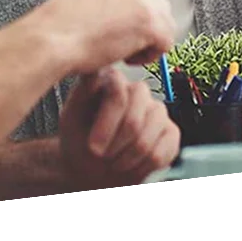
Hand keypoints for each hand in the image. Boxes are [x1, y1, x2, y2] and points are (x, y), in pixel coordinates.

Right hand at [43, 0, 174, 72]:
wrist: (53, 38)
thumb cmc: (61, 24)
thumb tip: (126, 10)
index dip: (138, 9)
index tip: (128, 22)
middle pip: (160, 1)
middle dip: (146, 23)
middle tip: (125, 37)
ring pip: (165, 23)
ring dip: (148, 39)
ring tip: (122, 48)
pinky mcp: (151, 22)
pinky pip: (165, 43)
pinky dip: (149, 55)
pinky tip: (126, 56)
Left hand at [59, 68, 178, 187]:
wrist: (90, 168)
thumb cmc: (78, 140)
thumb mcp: (70, 118)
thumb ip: (82, 93)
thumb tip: (94, 72)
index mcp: (113, 80)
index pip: (118, 95)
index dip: (107, 126)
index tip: (93, 148)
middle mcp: (138, 91)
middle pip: (135, 120)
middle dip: (117, 146)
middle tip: (104, 157)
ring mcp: (157, 110)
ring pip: (148, 139)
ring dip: (128, 158)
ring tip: (115, 162)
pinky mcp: (171, 132)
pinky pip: (165, 151)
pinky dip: (144, 167)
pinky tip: (131, 165)